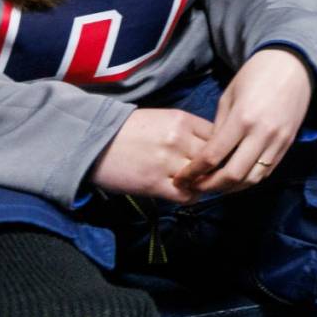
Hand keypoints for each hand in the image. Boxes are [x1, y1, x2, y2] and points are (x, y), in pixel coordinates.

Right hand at [91, 108, 214, 203]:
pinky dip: (190, 196)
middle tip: (212, 174)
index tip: (218, 155)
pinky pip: (186, 195)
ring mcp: (168, 162)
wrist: (94, 142)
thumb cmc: (128, 130)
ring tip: (197, 184)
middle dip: (217, 167)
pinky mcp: (155, 184)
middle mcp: (179, 139)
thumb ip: (187, 130)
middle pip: (216, 157)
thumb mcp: (162, 119)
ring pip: (204, 178)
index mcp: (182, 120)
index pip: (219, 135)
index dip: (221, 147)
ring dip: (203, 184)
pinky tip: (183, 192)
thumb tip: (210, 146)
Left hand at [180, 47, 314, 195]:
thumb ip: (219, 127)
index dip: (194, 172)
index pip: (213, 156)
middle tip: (196, 187)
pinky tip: (237, 177)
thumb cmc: (256, 75)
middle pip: (233, 175)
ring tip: (216, 186)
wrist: (293, 65)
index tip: (182, 178)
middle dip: (210, 186)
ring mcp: (277, 141)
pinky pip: (266, 171)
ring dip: (231, 188)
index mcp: (242, 118)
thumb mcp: (229, 96)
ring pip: (252, 179)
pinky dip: (249, 179)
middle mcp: (261, 134)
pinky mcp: (288, 145)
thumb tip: (211, 153)